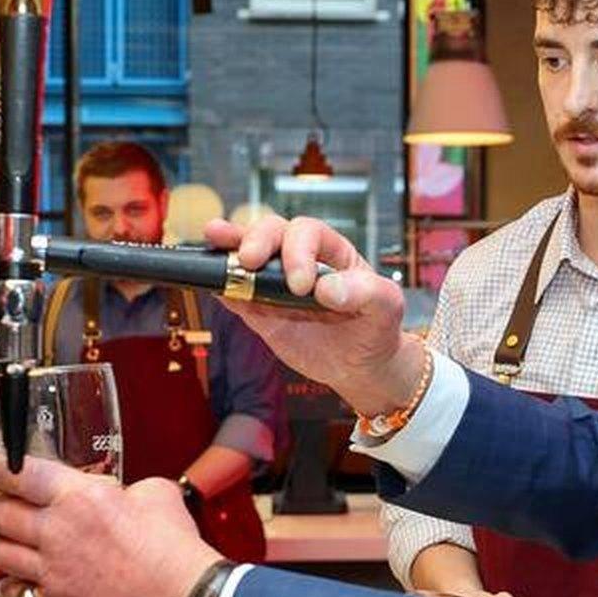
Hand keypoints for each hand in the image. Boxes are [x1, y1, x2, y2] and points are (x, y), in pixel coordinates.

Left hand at [0, 456, 223, 596]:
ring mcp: (54, 569)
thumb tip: (122, 493)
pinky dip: (12, 584)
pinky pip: (16, 592)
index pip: (17, 474)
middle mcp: (58, 532)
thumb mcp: (156, 494)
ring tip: (6, 537)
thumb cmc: (174, 551)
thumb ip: (127, 488)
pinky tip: (20, 579)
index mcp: (80, 497)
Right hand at [201, 213, 426, 417]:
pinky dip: (222, 288)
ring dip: (228, 246)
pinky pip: (236, 296)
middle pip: (272, 232)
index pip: (308, 233)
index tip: (302, 286)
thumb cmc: (377, 327)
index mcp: (331, 251)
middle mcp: (299, 260)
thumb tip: (327, 289)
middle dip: (258, 240)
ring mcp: (275, 285)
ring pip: (247, 255)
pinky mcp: (259, 312)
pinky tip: (210, 282)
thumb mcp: (387, 307)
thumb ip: (366, 292)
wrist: (363, 364)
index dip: (299, 251)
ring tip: (213, 238)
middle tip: (250, 261)